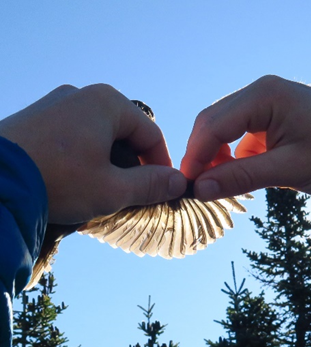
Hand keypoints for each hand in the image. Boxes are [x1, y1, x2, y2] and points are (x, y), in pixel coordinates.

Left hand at [0, 84, 185, 223]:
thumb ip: (151, 184)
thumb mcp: (112, 189)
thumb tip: (179, 183)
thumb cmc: (57, 181)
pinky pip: (75, 136)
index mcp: (107, 103)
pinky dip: (86, 157)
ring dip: (110, 162)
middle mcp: (82, 95)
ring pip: (99, 135)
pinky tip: (78, 180)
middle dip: (134, 164)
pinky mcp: (38, 118)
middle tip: (134, 193)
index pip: (150, 134)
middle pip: (124, 132)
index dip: (162, 164)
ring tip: (105, 190)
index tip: (165, 188)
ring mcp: (56, 104)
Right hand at [181, 75, 310, 199]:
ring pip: (219, 129)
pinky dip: (229, 157)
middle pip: (211, 123)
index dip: (195, 156)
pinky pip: (235, 136)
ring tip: (218, 184)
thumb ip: (242, 177)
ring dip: (213, 157)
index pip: (214, 125)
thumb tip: (200, 190)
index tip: (186, 185)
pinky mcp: (265, 118)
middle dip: (200, 155)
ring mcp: (261, 104)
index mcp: (264, 96)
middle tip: (197, 188)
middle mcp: (258, 93)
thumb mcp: (289, 168)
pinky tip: (235, 175)